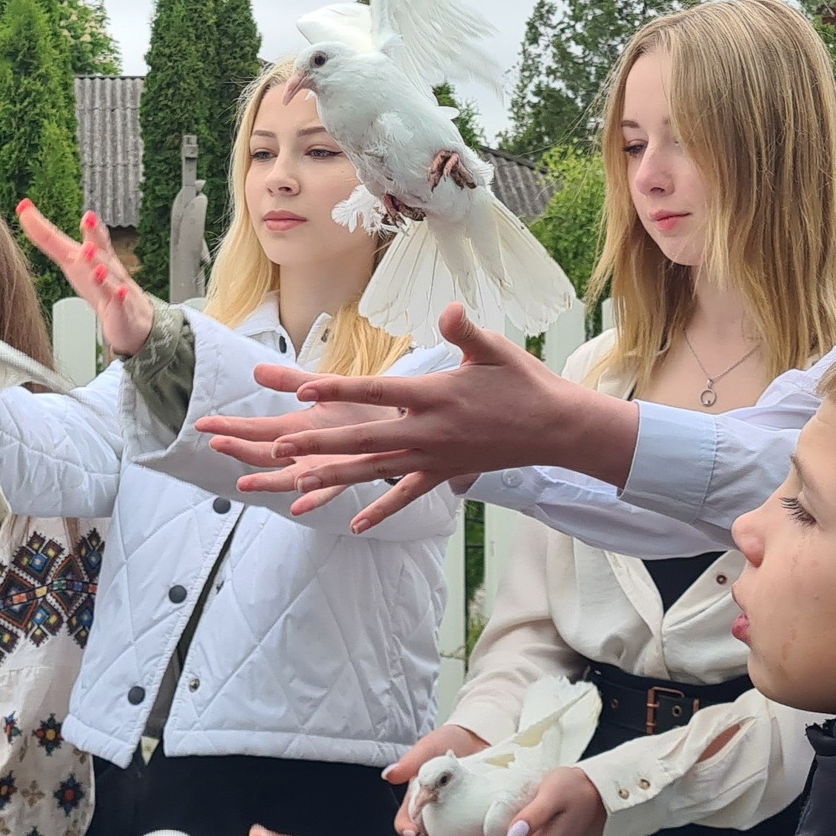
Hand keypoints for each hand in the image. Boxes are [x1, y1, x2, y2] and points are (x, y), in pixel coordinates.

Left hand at [17, 201, 155, 356]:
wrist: (132, 317)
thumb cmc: (100, 285)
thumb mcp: (72, 260)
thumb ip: (49, 238)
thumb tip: (23, 210)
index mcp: (91, 254)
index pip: (72, 236)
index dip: (51, 223)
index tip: (28, 206)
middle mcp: (105, 266)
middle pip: (100, 247)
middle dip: (94, 232)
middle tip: (87, 217)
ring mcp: (114, 287)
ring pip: (108, 275)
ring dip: (99, 263)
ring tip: (90, 253)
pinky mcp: (120, 310)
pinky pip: (119, 303)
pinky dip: (118, 296)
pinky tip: (120, 291)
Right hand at [197, 369, 405, 515]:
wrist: (397, 419)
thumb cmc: (360, 403)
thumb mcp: (322, 386)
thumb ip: (290, 381)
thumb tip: (256, 370)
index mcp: (294, 429)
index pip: (254, 429)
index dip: (229, 427)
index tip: (203, 424)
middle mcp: (302, 452)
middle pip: (263, 454)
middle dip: (239, 449)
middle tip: (217, 443)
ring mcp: (320, 468)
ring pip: (287, 478)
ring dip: (266, 482)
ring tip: (244, 483)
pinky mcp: (345, 476)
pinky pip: (327, 492)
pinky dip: (312, 498)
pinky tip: (299, 505)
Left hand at [211, 304, 635, 533]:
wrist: (556, 428)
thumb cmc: (523, 382)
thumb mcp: (494, 349)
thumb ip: (463, 331)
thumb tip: (447, 310)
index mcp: (435, 395)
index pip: (376, 391)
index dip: (338, 390)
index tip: (303, 391)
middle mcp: (429, 431)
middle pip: (365, 437)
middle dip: (321, 442)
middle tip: (279, 447)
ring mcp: (435, 457)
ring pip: (377, 469)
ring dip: (336, 474)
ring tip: (298, 480)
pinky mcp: (444, 474)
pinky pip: (408, 495)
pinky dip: (382, 509)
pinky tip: (355, 525)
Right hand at [382, 726, 487, 835]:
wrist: (482, 737)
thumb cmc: (451, 742)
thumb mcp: (429, 748)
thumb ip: (411, 761)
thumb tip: (390, 774)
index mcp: (419, 800)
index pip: (407, 819)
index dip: (406, 826)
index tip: (410, 831)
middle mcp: (436, 816)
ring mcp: (457, 822)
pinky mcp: (479, 825)